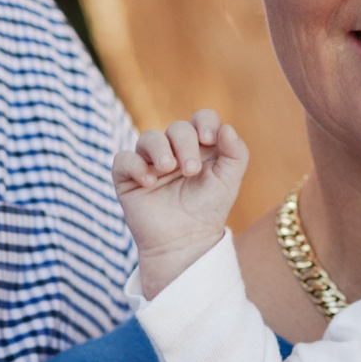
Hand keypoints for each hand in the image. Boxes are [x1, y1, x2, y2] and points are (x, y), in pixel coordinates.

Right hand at [114, 111, 247, 296]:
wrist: (185, 242)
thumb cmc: (207, 211)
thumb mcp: (229, 182)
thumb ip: (236, 153)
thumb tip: (226, 128)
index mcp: (200, 148)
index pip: (201, 119)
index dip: (204, 122)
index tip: (208, 140)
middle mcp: (174, 151)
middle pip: (177, 128)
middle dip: (185, 144)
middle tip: (191, 170)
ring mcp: (150, 163)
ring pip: (149, 138)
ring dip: (160, 150)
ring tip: (168, 169)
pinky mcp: (129, 178)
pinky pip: (124, 159)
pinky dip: (135, 165)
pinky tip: (149, 182)